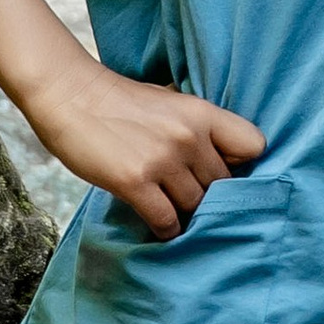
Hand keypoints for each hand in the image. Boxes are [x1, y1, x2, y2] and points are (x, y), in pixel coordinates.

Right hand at [27, 46, 265, 237]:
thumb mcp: (170, 100)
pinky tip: (158, 223)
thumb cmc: (119, 100)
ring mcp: (162, 160)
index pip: (254, 146)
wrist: (69, 95)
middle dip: (208, 194)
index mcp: (201, 113)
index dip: (241, 164)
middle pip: (221, 185)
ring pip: (195, 205)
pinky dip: (166, 228)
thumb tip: (219, 155)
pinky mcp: (135, 181)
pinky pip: (167, 220)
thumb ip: (196, 125)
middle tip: (188, 196)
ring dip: (185, 212)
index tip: (221, 169)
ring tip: (172, 209)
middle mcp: (188, 137)